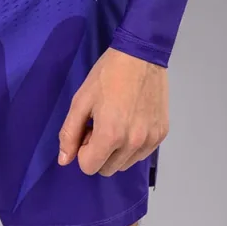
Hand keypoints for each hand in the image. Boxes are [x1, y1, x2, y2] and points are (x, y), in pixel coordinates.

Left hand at [56, 46, 168, 176]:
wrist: (141, 55)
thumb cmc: (107, 74)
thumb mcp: (81, 100)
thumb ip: (69, 132)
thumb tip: (64, 161)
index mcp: (111, 136)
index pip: (89, 167)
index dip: (83, 150)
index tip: (88, 129)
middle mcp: (133, 144)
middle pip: (107, 169)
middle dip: (99, 152)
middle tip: (101, 124)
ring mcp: (150, 140)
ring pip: (125, 164)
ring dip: (117, 151)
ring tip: (118, 121)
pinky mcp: (162, 134)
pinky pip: (142, 154)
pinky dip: (133, 145)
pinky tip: (132, 120)